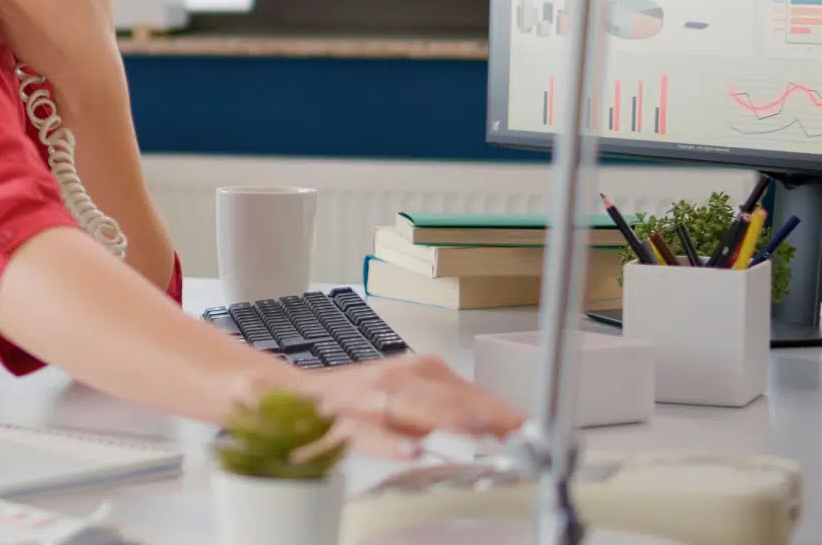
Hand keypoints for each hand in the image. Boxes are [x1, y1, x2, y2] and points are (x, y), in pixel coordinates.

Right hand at [278, 353, 526, 462]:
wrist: (287, 393)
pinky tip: (408, 449)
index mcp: (418, 371)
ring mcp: (367, 398)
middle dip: (485, 414)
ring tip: (478, 429)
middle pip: (449, 397)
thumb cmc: (353, 398)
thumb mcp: (408, 395)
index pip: (471, 393)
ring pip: (413, 405)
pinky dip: (387, 441)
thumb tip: (501, 427)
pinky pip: (366, 433)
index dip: (503, 413)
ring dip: (446, 417)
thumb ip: (450, 408)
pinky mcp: (339, 421)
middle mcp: (396, 379)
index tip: (534, 431)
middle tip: (521, 431)